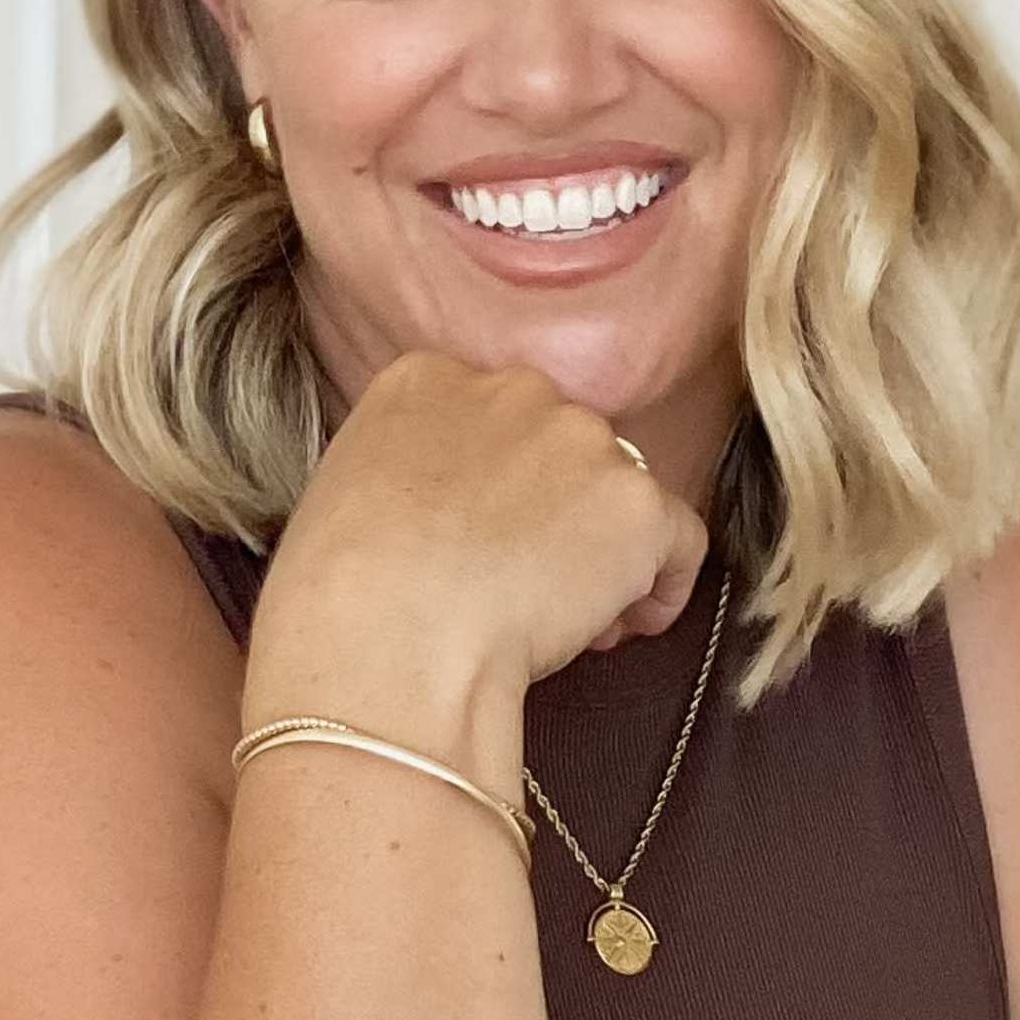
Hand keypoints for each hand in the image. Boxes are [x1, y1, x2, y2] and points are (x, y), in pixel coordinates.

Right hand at [256, 351, 710, 704]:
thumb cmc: (340, 599)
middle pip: (561, 450)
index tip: (487, 543)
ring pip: (617, 496)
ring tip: (565, 624)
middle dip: (556, 517)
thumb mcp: (341, 495)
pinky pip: (679, 542)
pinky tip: (623, 628)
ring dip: (602, 555)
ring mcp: (582, 440)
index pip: (492, 421)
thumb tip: (444, 516)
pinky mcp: (635, 504)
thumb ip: (405, 474)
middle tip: (528, 589)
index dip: (501, 488)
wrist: (385, 639)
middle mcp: (513, 389)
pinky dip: (662, 587)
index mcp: (426, 380)